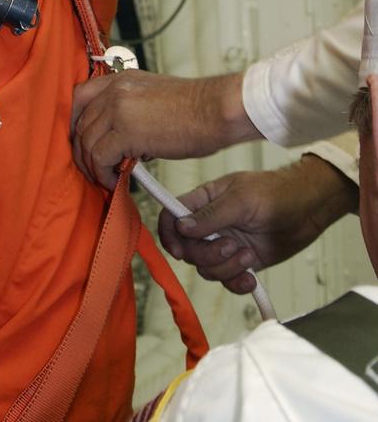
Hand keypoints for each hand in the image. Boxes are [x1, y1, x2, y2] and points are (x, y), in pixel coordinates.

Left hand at [71, 70, 252, 189]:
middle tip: (91, 168)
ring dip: (92, 166)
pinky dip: (104, 173)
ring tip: (106, 178)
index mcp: (120, 79)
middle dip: (81, 150)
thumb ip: (130, 111)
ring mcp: (118, 108)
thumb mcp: (153, 97)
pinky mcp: (126, 131)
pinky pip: (100, 158)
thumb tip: (119, 140)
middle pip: (80, 123)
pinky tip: (116, 181)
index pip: (79, 97)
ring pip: (87, 142)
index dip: (74, 123)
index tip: (79, 142)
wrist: (215, 110)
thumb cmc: (195, 109)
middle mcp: (114, 90)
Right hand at [158, 157, 358, 294]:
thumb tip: (181, 226)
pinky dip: (237, 283)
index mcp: (203, 201)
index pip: (172, 216)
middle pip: (188, 250)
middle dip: (208, 255)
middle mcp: (210, 225)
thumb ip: (211, 215)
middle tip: (232, 246)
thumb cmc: (276, 193)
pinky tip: (251, 278)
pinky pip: (227, 281)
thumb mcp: (242, 200)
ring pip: (206, 268)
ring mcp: (225, 244)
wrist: (309, 210)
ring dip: (227, 268)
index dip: (169, 235)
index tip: (180, 250)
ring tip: (249, 255)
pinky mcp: (241, 262)